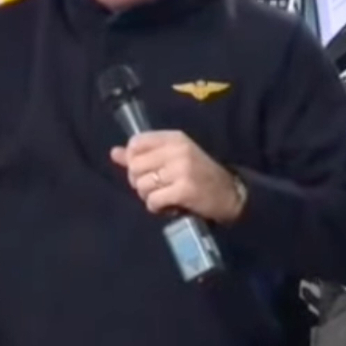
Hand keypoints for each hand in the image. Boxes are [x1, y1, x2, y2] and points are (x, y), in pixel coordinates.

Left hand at [111, 130, 246, 223]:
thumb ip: (143, 155)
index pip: (136, 143)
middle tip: (155, 187)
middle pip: (135, 166)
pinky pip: (153, 201)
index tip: (145, 170)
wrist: (231, 194)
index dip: (133, 160)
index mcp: (175, 138)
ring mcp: (181, 169)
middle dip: (139, 182)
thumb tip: (114, 152)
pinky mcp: (184, 189)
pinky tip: (168, 206)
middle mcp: (177, 150)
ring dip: (148, 196)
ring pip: (142, 185)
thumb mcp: (174, 158)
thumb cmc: (199, 175)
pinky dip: (156, 207)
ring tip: (163, 196)